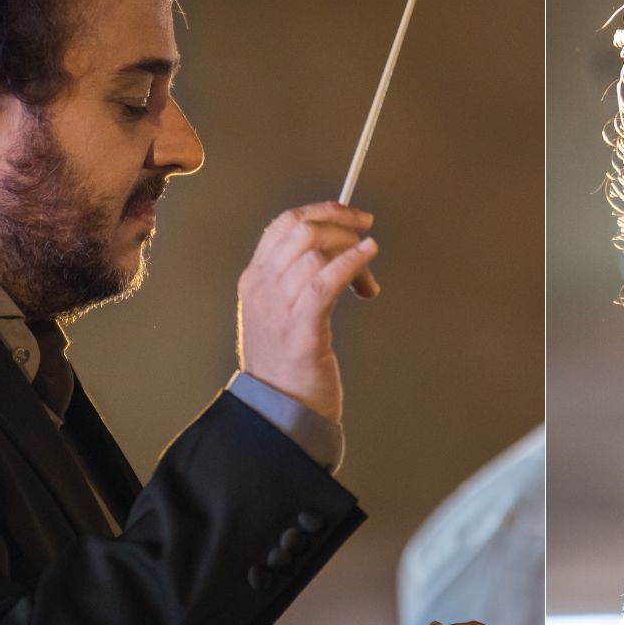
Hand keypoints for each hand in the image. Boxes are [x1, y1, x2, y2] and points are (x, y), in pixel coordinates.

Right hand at [235, 201, 380, 422]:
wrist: (278, 413)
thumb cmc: (289, 365)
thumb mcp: (283, 314)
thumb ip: (301, 282)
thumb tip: (342, 253)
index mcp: (255, 281)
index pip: (283, 225)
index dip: (321, 211)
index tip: (351, 215)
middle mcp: (263, 289)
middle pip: (301, 232)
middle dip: (340, 226)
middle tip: (366, 235)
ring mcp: (279, 309)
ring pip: (315, 252)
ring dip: (352, 253)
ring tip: (368, 275)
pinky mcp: (301, 331)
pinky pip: (325, 282)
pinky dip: (351, 263)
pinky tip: (368, 256)